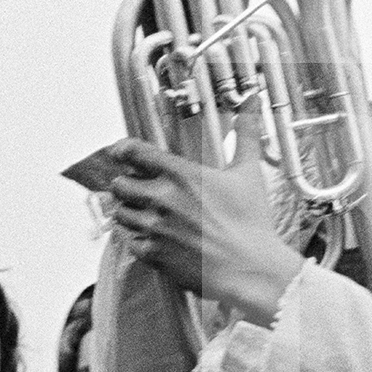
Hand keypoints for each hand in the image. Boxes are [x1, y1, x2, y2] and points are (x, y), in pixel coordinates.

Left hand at [108, 118, 303, 325]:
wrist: (250, 268)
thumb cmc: (253, 222)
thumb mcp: (249, 173)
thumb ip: (245, 134)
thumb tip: (253, 102)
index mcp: (182, 174)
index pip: (135, 152)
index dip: (123, 150)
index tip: (121, 153)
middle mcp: (162, 199)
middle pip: (119, 184)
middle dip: (126, 184)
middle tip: (137, 188)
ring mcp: (155, 228)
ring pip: (120, 214)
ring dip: (130, 212)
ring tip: (145, 214)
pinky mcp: (153, 254)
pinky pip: (129, 242)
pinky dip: (137, 239)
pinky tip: (153, 238)